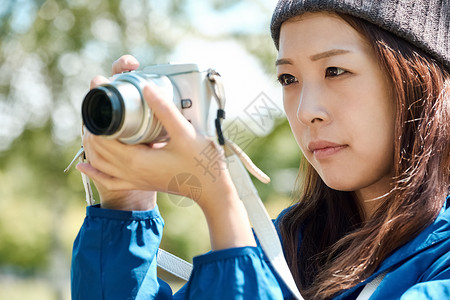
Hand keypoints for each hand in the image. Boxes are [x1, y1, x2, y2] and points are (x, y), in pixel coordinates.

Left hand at [78, 55, 255, 248]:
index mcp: (137, 160)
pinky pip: (109, 180)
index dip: (97, 116)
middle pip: (98, 148)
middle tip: (100, 105)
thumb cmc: (201, 163)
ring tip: (93, 125)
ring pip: (100, 163)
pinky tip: (86, 165)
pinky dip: (95, 171)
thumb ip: (164, 110)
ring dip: (93, 145)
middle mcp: (130, 172)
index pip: (103, 137)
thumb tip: (146, 87)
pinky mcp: (140, 183)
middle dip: (94, 126)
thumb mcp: (184, 133)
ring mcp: (134, 180)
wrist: (211, 189)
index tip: (102, 97)